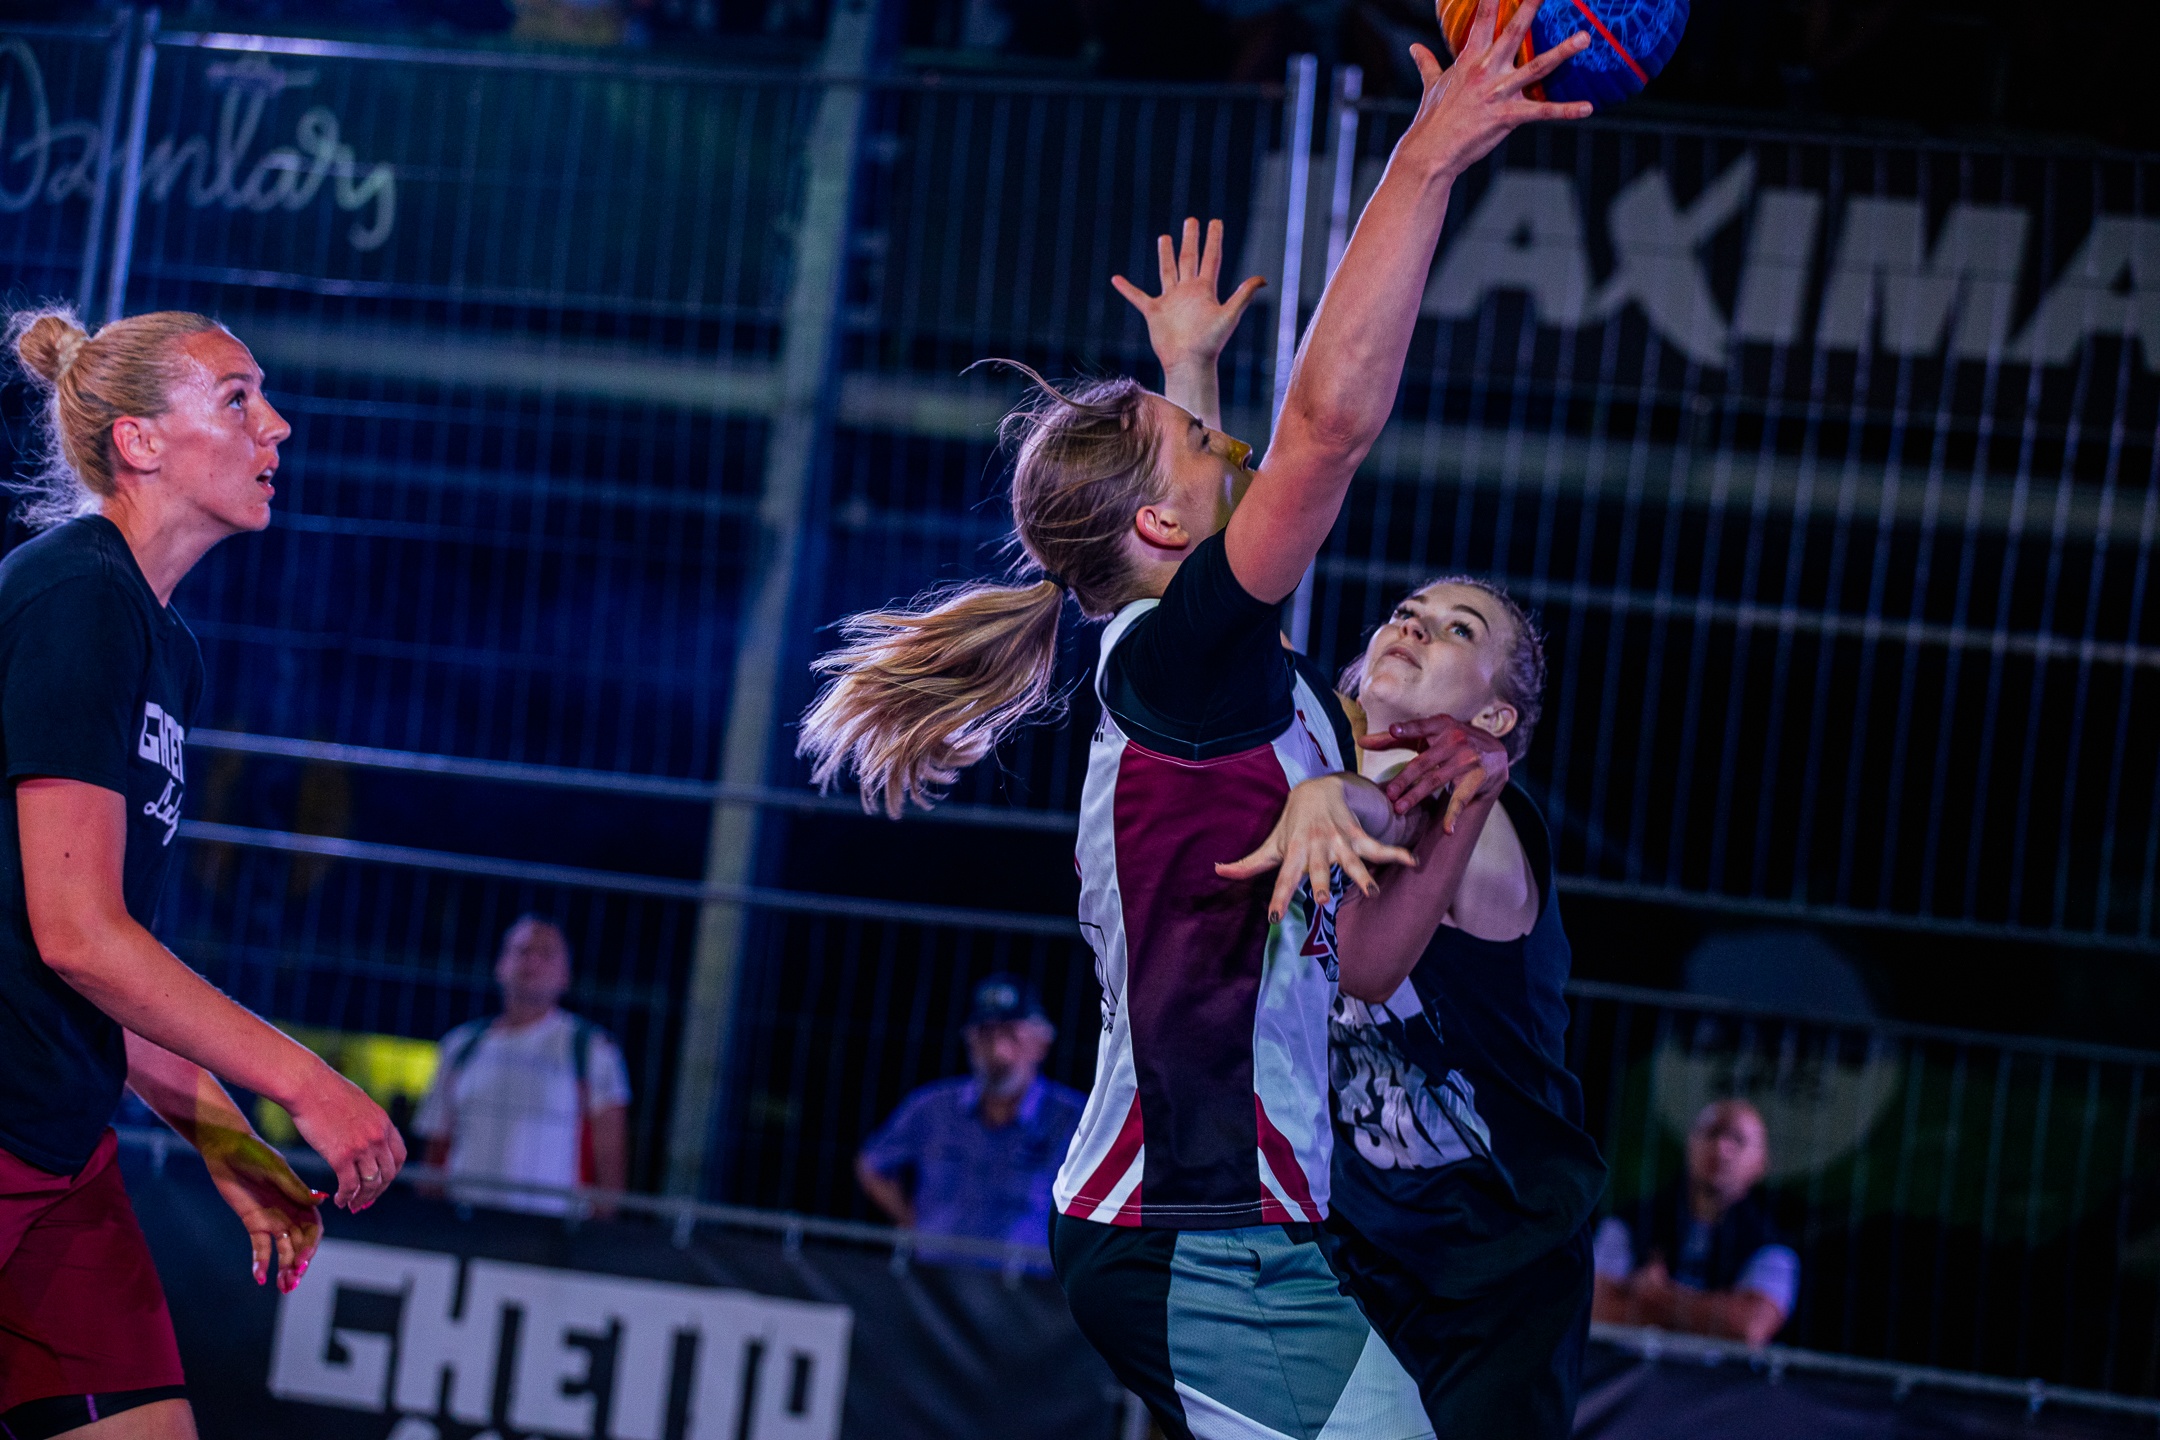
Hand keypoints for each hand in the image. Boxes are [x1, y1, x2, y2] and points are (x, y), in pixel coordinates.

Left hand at [197, 1125, 326, 1293]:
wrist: (226, 1149)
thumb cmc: (254, 1153)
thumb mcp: (275, 1170)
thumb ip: (296, 1189)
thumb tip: (323, 1201)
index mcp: (301, 1198)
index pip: (313, 1228)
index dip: (311, 1246)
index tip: (302, 1260)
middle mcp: (290, 1211)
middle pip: (300, 1243)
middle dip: (299, 1263)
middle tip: (292, 1281)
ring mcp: (272, 1218)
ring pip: (284, 1249)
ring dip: (285, 1268)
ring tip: (284, 1287)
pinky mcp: (253, 1222)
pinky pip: (260, 1246)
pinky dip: (262, 1262)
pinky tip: (261, 1277)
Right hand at [286, 1066, 405, 1210]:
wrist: (309, 1086)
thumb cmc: (327, 1093)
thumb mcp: (360, 1105)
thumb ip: (367, 1123)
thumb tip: (363, 1139)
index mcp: (384, 1123)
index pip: (399, 1156)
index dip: (391, 1173)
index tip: (381, 1182)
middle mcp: (378, 1136)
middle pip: (388, 1174)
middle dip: (377, 1191)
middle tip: (365, 1201)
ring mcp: (362, 1147)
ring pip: (370, 1183)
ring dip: (362, 1198)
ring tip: (352, 1205)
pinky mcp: (341, 1156)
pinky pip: (350, 1185)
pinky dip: (346, 1197)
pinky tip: (339, 1200)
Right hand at [1111, 218, 1265, 372]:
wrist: (1189, 363)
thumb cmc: (1210, 343)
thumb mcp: (1229, 316)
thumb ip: (1243, 295)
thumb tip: (1263, 278)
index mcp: (1205, 289)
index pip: (1210, 257)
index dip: (1213, 239)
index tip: (1215, 221)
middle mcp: (1188, 291)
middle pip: (1189, 258)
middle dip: (1190, 239)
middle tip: (1191, 220)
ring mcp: (1171, 301)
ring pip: (1167, 271)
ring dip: (1165, 255)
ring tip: (1164, 238)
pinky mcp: (1155, 312)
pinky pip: (1138, 297)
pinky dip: (1127, 289)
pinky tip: (1116, 279)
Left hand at [1215, 774, 1417, 924]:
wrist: (1318, 789)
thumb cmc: (1292, 824)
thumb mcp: (1271, 843)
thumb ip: (1248, 863)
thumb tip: (1218, 871)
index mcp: (1294, 853)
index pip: (1284, 879)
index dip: (1279, 898)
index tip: (1274, 917)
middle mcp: (1317, 848)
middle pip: (1320, 869)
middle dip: (1323, 883)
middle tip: (1326, 901)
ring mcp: (1340, 842)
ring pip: (1353, 861)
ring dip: (1363, 875)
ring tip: (1373, 891)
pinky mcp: (1358, 836)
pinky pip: (1379, 847)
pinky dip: (1398, 853)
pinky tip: (1414, 862)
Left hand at [1360, 713, 1508, 827]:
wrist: (1493, 752)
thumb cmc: (1449, 741)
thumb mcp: (1425, 736)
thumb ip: (1393, 739)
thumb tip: (1361, 741)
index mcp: (1440, 725)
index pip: (1421, 727)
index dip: (1408, 729)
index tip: (1394, 731)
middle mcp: (1455, 740)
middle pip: (1424, 762)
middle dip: (1405, 778)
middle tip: (1390, 794)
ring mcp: (1466, 760)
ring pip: (1436, 780)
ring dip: (1417, 795)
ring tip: (1400, 808)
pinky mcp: (1475, 778)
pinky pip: (1461, 799)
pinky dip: (1453, 815)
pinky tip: (1447, 829)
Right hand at [1397, 0, 1593, 185]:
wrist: (1430, 151)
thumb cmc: (1432, 118)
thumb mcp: (1432, 85)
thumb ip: (1428, 63)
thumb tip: (1415, 48)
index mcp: (1469, 59)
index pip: (1482, 18)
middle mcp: (1486, 70)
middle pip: (1513, 32)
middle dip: (1531, 8)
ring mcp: (1498, 93)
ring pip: (1537, 67)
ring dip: (1563, 52)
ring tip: (1585, 37)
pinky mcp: (1507, 117)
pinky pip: (1542, 112)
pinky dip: (1566, 111)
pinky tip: (1588, 108)